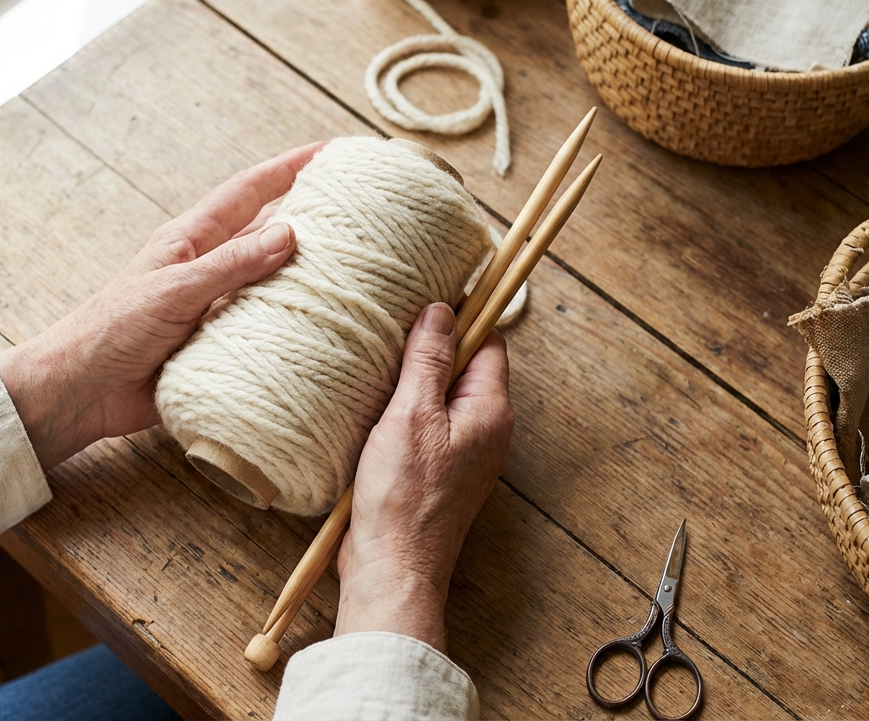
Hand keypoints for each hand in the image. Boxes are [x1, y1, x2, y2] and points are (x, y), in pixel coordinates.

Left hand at [0, 142, 325, 468]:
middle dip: (309, 220)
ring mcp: (213, 307)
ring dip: (305, 278)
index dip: (288, 167)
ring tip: (356, 274)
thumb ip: (230, 264)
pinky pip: (262, 330)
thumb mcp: (174, 290)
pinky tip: (322, 333)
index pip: (248, 191)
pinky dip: (290, 328)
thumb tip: (288, 231)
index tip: (329, 151)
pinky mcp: (216, 347)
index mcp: (191, 240)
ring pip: (269, 283)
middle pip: (266, 234)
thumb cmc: (112, 330)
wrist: (82, 391)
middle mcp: (207, 269)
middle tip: (359, 215)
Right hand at [334, 302, 513, 650]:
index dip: (461, 317)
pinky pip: (431, 423)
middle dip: (433, 347)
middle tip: (393, 333)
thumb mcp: (411, 414)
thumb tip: (442, 310)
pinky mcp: (440, 470)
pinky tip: (377, 408)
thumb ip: (429, 359)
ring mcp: (465, 452)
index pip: (489, 342)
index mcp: (491, 410)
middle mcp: (486, 429)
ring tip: (380, 368)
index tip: (425, 301)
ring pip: (445, 395)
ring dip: (415, 380)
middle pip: (467, 366)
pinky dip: (407, 409)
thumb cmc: (404, 496)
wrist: (393, 567)